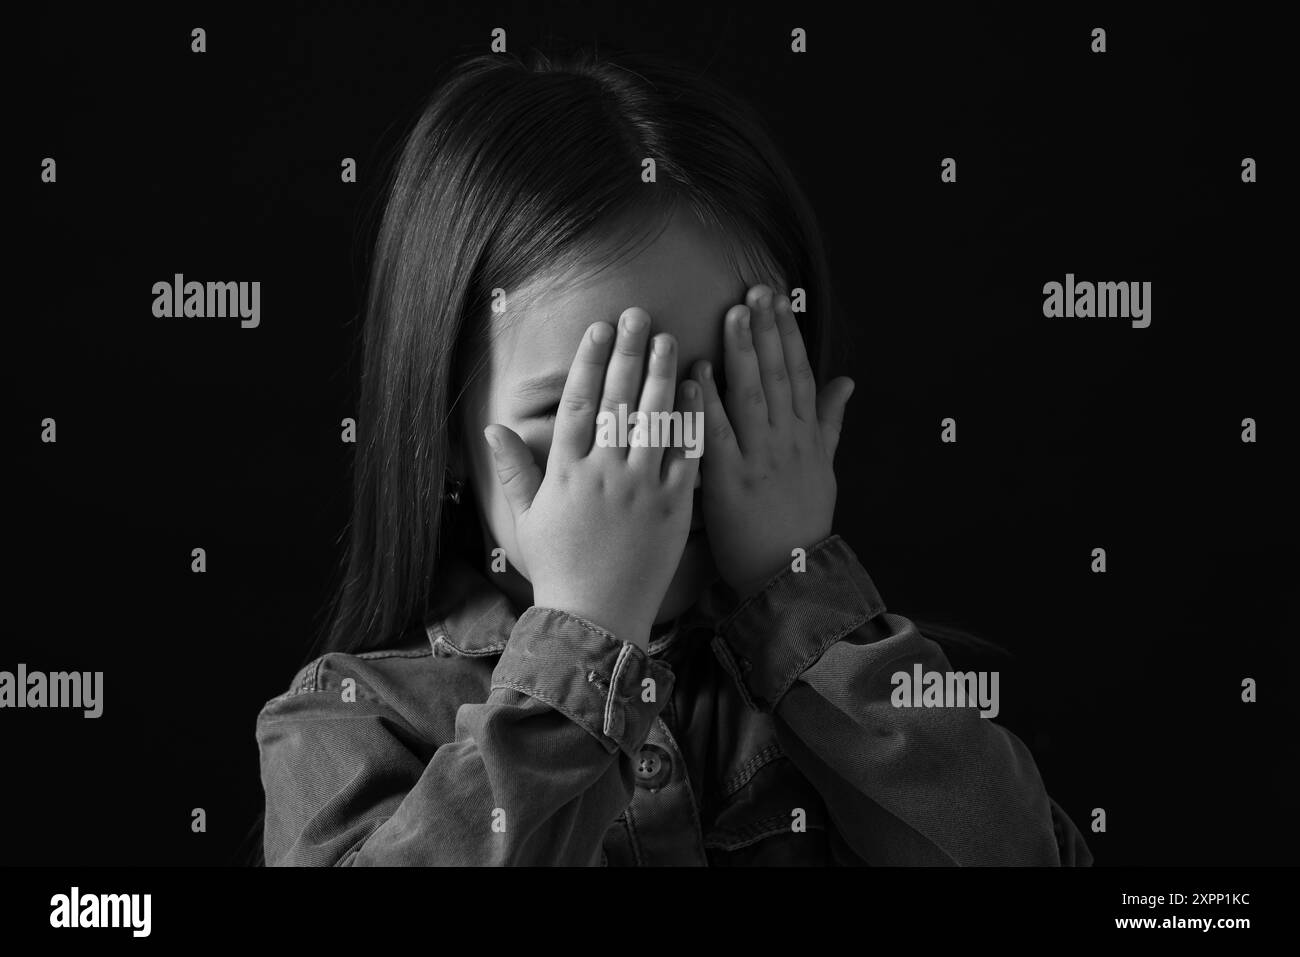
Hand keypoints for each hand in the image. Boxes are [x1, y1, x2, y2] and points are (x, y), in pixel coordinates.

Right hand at [483, 308, 701, 648]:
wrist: (598, 618)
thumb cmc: (559, 569)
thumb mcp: (526, 519)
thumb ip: (513, 470)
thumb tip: (492, 427)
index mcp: (567, 472)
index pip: (580, 403)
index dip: (590, 361)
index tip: (600, 329)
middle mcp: (605, 472)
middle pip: (618, 399)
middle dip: (628, 352)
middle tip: (639, 315)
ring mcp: (642, 488)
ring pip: (655, 418)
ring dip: (661, 373)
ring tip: (668, 339)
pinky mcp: (675, 506)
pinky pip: (686, 454)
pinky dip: (691, 418)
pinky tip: (696, 387)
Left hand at [692, 284, 853, 598]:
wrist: (790, 574)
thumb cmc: (802, 520)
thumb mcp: (825, 467)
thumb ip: (831, 420)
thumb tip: (847, 380)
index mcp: (807, 435)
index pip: (800, 373)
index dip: (788, 333)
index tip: (778, 298)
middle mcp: (787, 441)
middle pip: (778, 375)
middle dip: (766, 330)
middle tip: (754, 291)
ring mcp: (760, 460)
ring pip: (752, 397)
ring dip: (742, 353)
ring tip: (732, 314)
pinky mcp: (731, 482)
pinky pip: (718, 435)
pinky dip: (707, 403)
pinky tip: (695, 372)